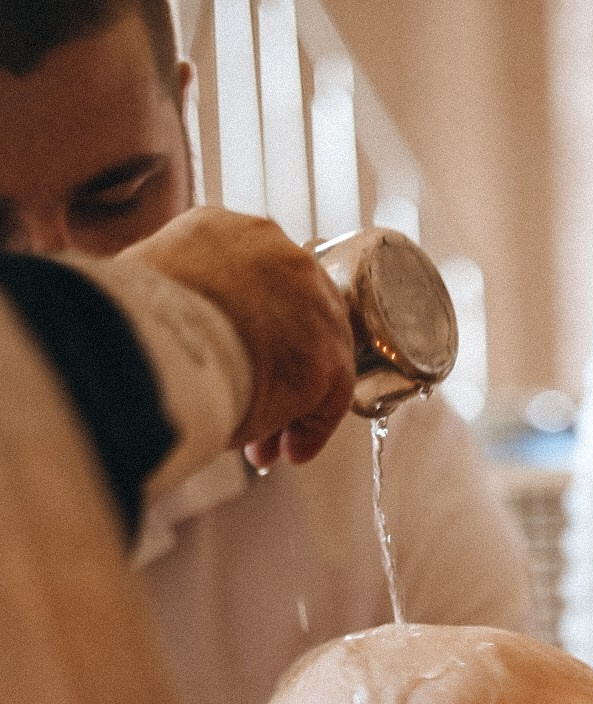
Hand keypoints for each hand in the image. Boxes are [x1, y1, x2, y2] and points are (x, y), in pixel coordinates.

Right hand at [123, 207, 354, 464]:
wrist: (145, 343)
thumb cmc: (131, 329)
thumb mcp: (147, 299)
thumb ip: (173, 308)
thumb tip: (167, 338)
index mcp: (222, 232)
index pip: (252, 284)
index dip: (247, 336)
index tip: (231, 368)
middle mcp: (275, 252)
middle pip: (292, 317)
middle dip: (277, 370)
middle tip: (255, 413)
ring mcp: (309, 297)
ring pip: (314, 354)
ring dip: (293, 402)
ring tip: (266, 444)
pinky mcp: (327, 349)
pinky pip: (331, 393)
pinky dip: (310, 426)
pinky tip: (288, 451)